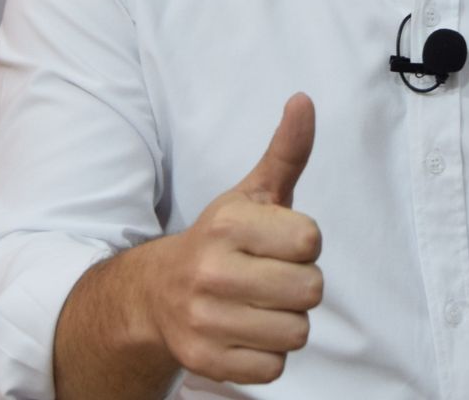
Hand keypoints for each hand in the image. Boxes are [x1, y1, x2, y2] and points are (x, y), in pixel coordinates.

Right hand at [144, 93, 322, 384]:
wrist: (156, 294)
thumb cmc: (221, 240)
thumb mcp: (252, 193)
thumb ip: (286, 151)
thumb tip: (304, 100)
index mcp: (227, 224)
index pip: (311, 241)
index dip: (303, 243)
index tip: (278, 242)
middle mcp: (211, 271)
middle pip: (310, 290)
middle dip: (299, 284)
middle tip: (269, 276)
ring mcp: (205, 319)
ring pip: (296, 332)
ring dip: (286, 321)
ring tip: (258, 304)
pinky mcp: (205, 360)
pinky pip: (274, 367)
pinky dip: (267, 354)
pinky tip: (244, 332)